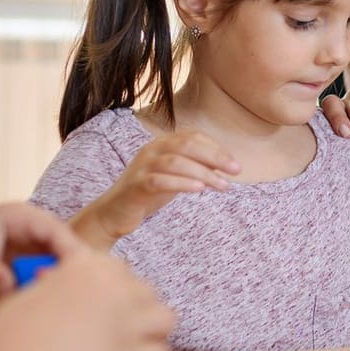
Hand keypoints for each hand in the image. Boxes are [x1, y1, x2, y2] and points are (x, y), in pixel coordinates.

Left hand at [0, 203, 87, 293]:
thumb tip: (10, 287)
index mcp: (18, 216)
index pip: (56, 231)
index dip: (71, 252)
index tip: (82, 276)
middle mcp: (29, 225)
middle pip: (63, 244)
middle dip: (73, 267)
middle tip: (85, 294)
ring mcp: (28, 241)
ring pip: (57, 258)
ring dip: (62, 276)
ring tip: (71, 301)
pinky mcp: (25, 257)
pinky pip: (46, 268)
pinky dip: (49, 282)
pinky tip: (53, 303)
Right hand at [0, 247, 173, 350]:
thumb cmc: (15, 328)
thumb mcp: (35, 292)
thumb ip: (57, 286)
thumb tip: (55, 288)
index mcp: (90, 265)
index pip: (120, 271)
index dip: (116, 291)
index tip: (107, 306)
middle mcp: (115, 286)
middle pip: (147, 292)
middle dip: (139, 309)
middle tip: (124, 329)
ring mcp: (128, 318)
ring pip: (166, 318)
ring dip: (155, 331)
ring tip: (140, 346)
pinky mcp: (132, 350)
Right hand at [75, 130, 240, 246]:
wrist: (114, 213)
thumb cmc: (148, 193)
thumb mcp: (175, 176)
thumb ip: (195, 167)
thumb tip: (225, 165)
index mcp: (161, 144)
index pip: (193, 137)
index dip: (216, 149)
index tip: (235, 164)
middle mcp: (151, 150)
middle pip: (187, 145)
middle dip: (215, 157)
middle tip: (236, 171)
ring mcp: (142, 167)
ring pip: (176, 162)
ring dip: (204, 173)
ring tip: (223, 186)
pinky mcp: (136, 185)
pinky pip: (161, 180)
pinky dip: (182, 183)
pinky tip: (199, 190)